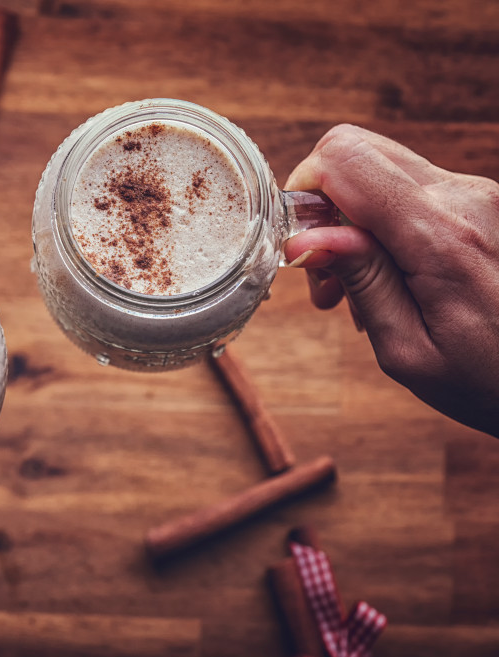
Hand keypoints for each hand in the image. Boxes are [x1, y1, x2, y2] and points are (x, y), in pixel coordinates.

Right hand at [282, 124, 498, 436]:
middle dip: (323, 207)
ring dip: (351, 221)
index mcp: (440, 235)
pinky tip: (390, 279)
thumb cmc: (490, 378)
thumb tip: (307, 237)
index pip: (344, 160)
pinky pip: (408, 191)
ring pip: (379, 170)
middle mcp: (464, 197)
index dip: (304, 192)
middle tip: (327, 275)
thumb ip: (363, 282)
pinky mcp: (481, 201)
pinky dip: (382, 226)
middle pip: (356, 151)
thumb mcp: (409, 349)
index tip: (302, 247)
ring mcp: (477, 194)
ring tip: (357, 290)